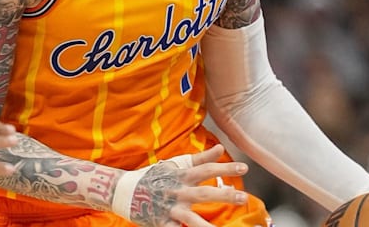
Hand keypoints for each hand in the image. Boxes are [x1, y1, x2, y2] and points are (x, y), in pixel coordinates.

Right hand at [127, 145, 249, 226]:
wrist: (123, 190)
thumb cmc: (154, 176)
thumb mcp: (176, 164)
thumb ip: (200, 159)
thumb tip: (221, 148)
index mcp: (181, 176)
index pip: (206, 169)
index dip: (225, 168)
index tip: (245, 167)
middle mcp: (176, 192)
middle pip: (202, 194)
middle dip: (223, 196)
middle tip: (243, 197)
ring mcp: (168, 209)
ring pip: (190, 220)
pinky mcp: (161, 223)